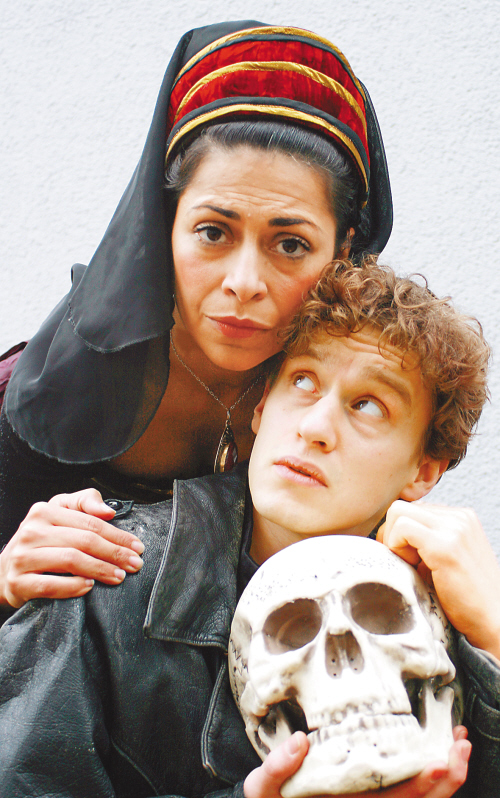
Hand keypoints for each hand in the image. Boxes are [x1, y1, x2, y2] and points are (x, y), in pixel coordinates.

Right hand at [0, 489, 143, 607]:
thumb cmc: (40, 541)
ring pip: (69, 560)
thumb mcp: (59, 513)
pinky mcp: (17, 582)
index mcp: (44, 511)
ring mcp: (22, 557)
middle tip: (134, 564)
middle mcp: (31, 531)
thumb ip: (85, 503)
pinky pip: (50, 585)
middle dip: (114, 553)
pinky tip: (89, 587)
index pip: (90, 522)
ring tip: (118, 576)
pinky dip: (73, 587)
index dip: (117, 535)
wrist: (3, 571)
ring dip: (99, 569)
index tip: (137, 546)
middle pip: (83, 541)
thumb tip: (108, 510)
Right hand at [244, 727, 469, 797]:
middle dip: (448, 777)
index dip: (424, 786)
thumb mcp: (264, 791)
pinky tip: (438, 749)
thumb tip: (298, 742)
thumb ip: (276, 770)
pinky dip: (430, 772)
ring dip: (446, 774)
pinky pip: (410, 789)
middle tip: (459, 745)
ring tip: (457, 743)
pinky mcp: (374, 794)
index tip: (438, 762)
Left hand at [377, 501, 499, 658]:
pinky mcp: (445, 545)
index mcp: (461, 517)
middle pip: (401, 507)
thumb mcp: (445, 558)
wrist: (494, 622)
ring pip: (397, 512)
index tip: (408, 558)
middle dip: (391, 534)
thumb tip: (388, 533)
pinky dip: (396, 547)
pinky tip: (413, 568)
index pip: (412, 509)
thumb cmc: (467, 597)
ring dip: (393, 540)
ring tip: (411, 566)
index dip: (400, 534)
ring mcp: (455, 528)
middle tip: (404, 562)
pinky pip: (401, 527)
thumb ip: (425, 540)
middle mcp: (460, 516)